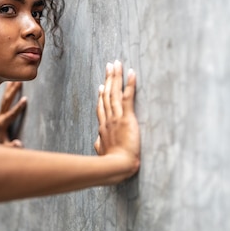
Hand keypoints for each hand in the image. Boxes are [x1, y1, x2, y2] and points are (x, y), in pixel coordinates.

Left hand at [0, 81, 26, 146]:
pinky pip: (5, 99)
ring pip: (5, 99)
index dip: (18, 107)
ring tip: (17, 79)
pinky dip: (8, 91)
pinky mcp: (1, 112)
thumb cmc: (2, 148)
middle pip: (6, 102)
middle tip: (19, 82)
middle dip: (13, 92)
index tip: (25, 99)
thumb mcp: (6, 149)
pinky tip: (11, 83)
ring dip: (11, 88)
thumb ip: (12, 147)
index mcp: (2, 125)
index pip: (11, 114)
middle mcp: (0, 117)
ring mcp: (0, 114)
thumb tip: (19, 144)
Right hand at [94, 60, 139, 175]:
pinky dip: (130, 84)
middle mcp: (108, 119)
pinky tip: (132, 72)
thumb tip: (98, 142)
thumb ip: (99, 145)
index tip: (101, 86)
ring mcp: (116, 117)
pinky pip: (128, 97)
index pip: (101, 107)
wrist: (116, 166)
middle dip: (108, 79)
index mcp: (103, 127)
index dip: (101, 95)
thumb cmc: (111, 163)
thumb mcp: (101, 153)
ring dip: (116, 76)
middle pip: (107, 94)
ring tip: (117, 63)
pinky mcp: (126, 118)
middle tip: (109, 66)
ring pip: (114, 92)